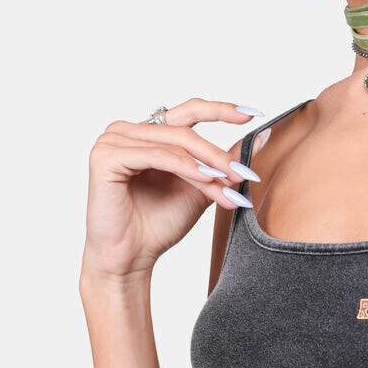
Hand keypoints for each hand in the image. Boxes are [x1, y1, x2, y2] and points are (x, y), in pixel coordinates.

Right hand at [81, 98, 264, 282]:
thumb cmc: (160, 224)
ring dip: (206, 166)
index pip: (188, 112)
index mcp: (147, 134)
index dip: (221, 110)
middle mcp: (127, 131)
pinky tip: (204, 178)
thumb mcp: (203, 185)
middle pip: (184, 130)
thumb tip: (262, 135)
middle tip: (244, 173)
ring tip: (229, 185)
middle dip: (218, 154)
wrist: (132, 258)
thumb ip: (225, 160)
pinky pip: (155, 155)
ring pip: (174, 144)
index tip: (253, 113)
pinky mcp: (104, 157)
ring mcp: (112, 141)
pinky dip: (183, 167)